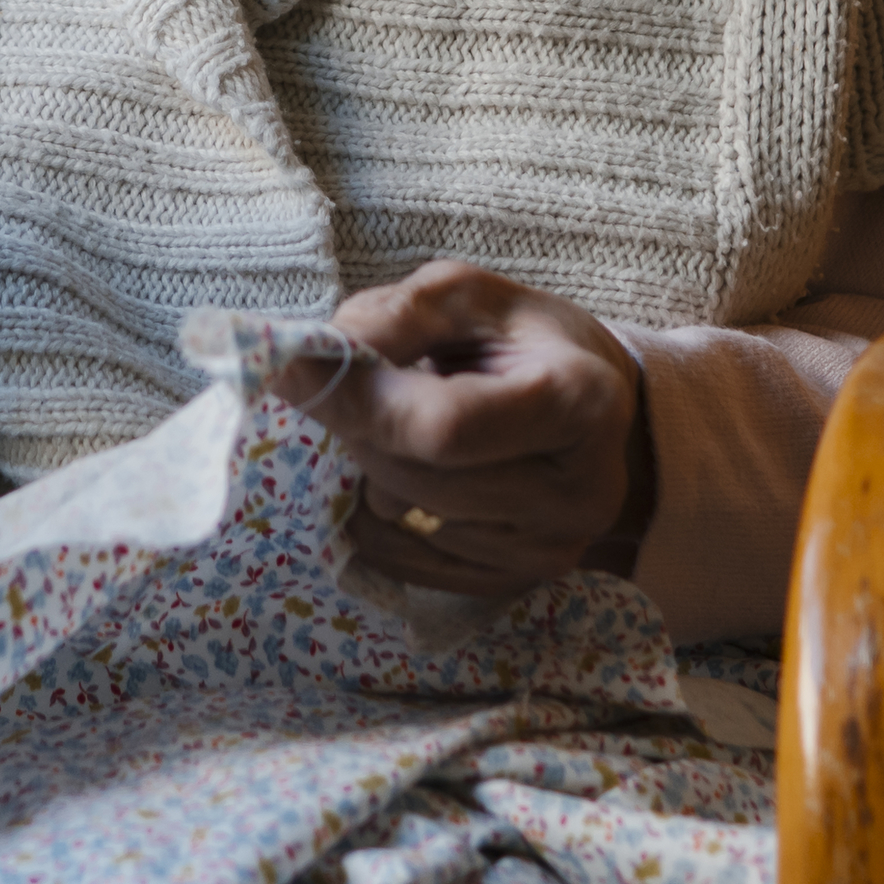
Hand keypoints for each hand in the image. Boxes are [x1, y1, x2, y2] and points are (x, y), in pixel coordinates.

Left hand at [292, 260, 651, 596]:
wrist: (595, 413)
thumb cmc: (525, 342)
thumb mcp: (470, 297)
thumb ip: (400, 315)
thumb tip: (325, 355)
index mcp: (579, 403)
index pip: (444, 426)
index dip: (357, 400)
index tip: (288, 367)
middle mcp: (577, 495)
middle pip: (412, 476)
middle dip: (361, 425)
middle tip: (365, 383)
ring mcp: (546, 553)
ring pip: (398, 516)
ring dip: (373, 463)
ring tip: (408, 423)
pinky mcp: (510, 586)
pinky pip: (396, 557)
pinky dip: (379, 508)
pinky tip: (414, 469)